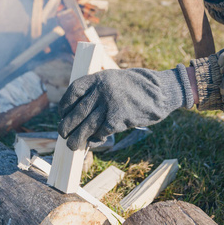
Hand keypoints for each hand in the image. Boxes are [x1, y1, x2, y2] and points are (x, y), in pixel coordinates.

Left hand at [58, 65, 193, 150]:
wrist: (161, 91)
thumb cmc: (136, 88)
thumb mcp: (113, 80)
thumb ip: (97, 91)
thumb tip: (79, 115)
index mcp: (98, 78)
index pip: (73, 91)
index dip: (65, 104)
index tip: (62, 114)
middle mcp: (102, 90)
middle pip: (77, 111)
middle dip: (67, 125)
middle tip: (63, 134)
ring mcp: (110, 104)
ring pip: (87, 125)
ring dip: (78, 138)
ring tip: (72, 146)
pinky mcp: (119, 118)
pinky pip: (103, 132)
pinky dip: (97, 138)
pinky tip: (96, 141)